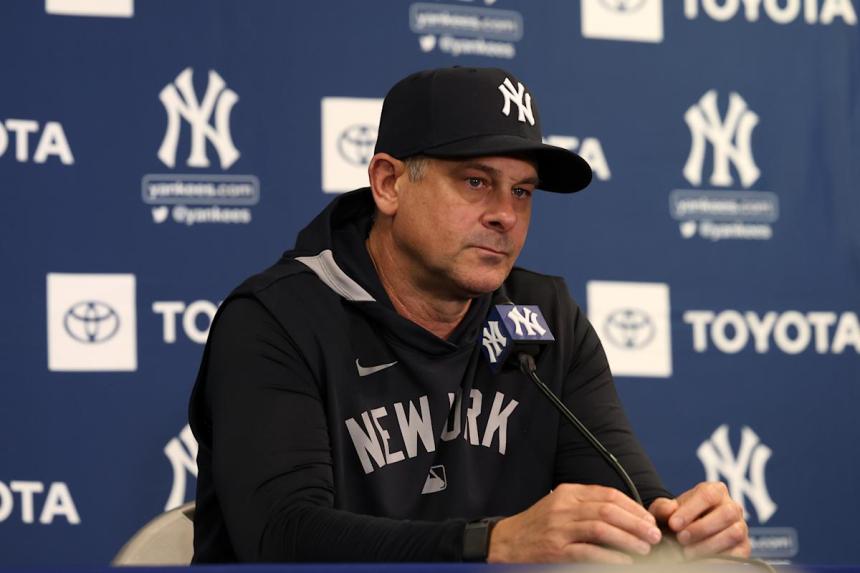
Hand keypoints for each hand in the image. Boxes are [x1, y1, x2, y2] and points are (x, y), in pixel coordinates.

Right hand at [487, 484, 662, 563]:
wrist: (506, 543)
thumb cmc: (538, 526)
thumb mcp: (560, 506)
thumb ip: (587, 506)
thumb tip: (626, 514)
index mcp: (568, 493)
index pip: (608, 494)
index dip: (633, 507)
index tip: (648, 519)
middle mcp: (563, 507)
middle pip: (608, 510)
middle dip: (636, 523)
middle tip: (653, 534)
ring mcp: (559, 529)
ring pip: (601, 529)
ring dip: (628, 539)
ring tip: (644, 548)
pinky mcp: (556, 551)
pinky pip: (589, 552)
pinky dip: (610, 557)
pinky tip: (625, 561)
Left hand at [649, 482, 750, 559]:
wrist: (684, 535)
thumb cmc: (676, 519)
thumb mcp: (665, 511)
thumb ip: (663, 508)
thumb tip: (669, 510)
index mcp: (715, 491)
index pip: (707, 495)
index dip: (690, 510)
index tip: (673, 524)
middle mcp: (732, 507)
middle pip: (725, 513)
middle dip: (701, 528)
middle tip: (681, 539)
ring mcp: (741, 527)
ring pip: (734, 533)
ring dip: (709, 545)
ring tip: (688, 552)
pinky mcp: (744, 547)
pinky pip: (739, 553)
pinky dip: (720, 558)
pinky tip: (702, 560)